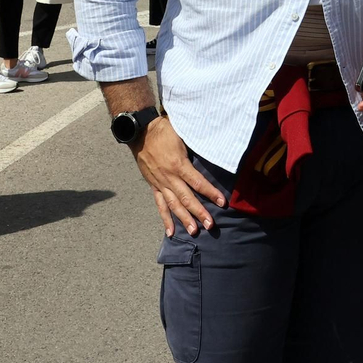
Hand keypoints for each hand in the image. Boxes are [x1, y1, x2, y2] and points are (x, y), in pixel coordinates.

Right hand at [131, 116, 226, 235]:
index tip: (222, 202)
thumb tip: (214, 146)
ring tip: (194, 232)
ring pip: (174, 205)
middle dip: (199, 212)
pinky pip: (160, 205)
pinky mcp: (153, 186)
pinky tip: (171, 232)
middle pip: (187, 198)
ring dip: (184, 219)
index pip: (198, 182)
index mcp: (178, 164)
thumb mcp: (183, 133)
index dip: (211, 193)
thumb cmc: (164, 130)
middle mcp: (169, 177)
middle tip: (210, 225)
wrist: (140, 132)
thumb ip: (196, 143)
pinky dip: (165, 218)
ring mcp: (160, 183)